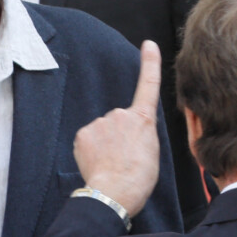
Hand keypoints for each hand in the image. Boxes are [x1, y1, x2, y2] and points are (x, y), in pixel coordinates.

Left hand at [73, 40, 161, 216]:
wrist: (116, 192)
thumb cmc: (139, 176)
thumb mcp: (152, 149)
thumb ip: (141, 131)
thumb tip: (130, 131)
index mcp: (143, 118)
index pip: (149, 84)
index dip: (149, 63)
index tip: (148, 45)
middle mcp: (122, 113)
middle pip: (119, 118)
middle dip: (120, 133)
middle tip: (124, 156)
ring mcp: (101, 122)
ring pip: (103, 129)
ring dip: (106, 142)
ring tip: (112, 162)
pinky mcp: (84, 133)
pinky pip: (88, 137)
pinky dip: (91, 148)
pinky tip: (98, 162)